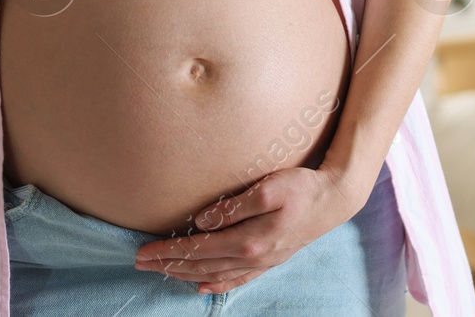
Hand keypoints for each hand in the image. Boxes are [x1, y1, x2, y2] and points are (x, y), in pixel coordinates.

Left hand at [131, 166, 365, 294]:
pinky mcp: (270, 261)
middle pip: (201, 265)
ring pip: (215, 274)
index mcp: (250, 240)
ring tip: (161, 272)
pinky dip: (216, 285)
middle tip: (139, 263)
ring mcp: (262, 262)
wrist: (335, 200)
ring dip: (185, 274)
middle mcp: (253, 257)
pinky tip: (201, 287)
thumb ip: (233, 206)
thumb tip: (201, 221)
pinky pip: (237, 279)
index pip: (198, 249)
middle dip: (168, 264)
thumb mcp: (268, 188)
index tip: (143, 251)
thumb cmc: (301, 187)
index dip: (169, 251)